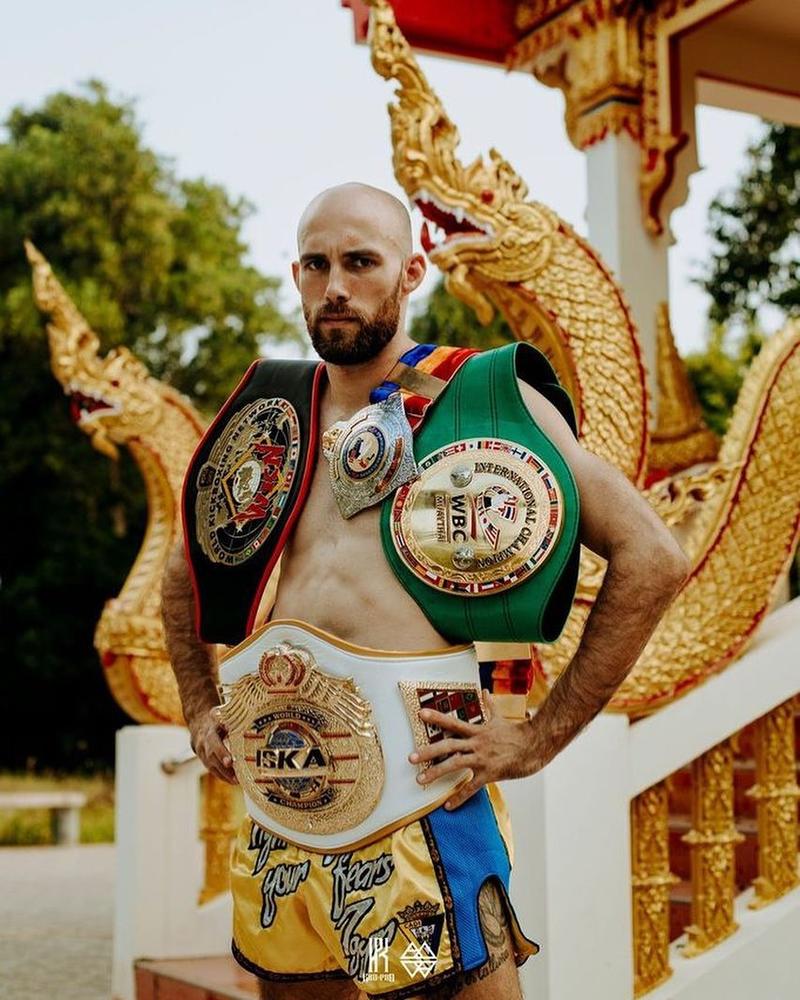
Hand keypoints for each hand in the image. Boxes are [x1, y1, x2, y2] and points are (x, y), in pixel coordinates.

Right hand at [189, 706, 237, 784]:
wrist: (199, 725)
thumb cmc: (217, 721)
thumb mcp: (223, 718)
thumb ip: (233, 722)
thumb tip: (251, 725)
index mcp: (209, 732)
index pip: (214, 743)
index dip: (221, 753)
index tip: (230, 762)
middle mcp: (203, 744)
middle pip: (212, 758)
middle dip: (224, 768)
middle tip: (237, 777)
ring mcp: (202, 754)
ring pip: (211, 766)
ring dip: (224, 775)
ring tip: (237, 781)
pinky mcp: (204, 761)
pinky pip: (212, 770)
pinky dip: (222, 776)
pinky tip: (233, 781)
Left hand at [408, 691, 541, 809]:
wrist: (534, 746)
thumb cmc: (517, 733)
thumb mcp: (500, 718)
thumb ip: (490, 706)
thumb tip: (485, 691)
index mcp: (477, 731)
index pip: (453, 722)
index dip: (437, 717)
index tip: (421, 713)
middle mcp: (476, 744)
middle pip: (448, 745)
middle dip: (428, 751)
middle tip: (410, 757)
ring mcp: (481, 759)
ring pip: (454, 765)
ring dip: (436, 773)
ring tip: (420, 781)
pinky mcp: (489, 774)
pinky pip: (471, 787)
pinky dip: (459, 797)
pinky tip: (448, 806)